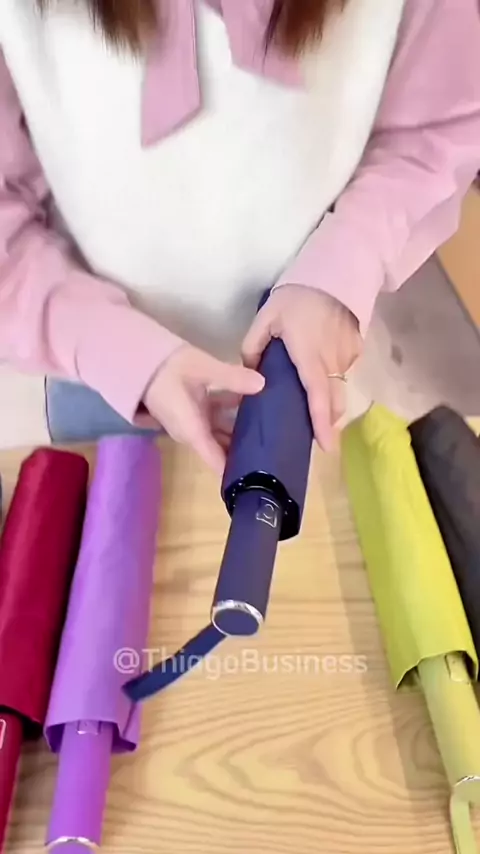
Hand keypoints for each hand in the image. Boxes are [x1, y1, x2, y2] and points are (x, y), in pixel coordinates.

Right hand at [144, 344, 263, 472]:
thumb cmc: (168, 368)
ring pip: (222, 433)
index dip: (235, 473)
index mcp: (193, 430)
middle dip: (246, 453)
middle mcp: (193, 432)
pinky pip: (217, 420)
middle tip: (275, 454)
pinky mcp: (194, 411)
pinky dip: (234, 417)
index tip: (258, 481)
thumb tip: (263, 384)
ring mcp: (193, 422)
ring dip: (241, 432)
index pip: (216, 461)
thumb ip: (232, 377)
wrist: (139, 360)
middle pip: (222, 450)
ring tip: (272, 430)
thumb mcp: (202, 369)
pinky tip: (255, 406)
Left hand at [242, 285, 361, 450]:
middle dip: (328, 422)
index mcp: (308, 355)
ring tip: (315, 410)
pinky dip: (333, 378)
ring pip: (340, 387)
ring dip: (329, 401)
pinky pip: (344, 371)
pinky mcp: (356, 348)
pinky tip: (321, 374)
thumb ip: (252, 347)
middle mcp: (332, 360)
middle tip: (317, 438)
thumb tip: (251, 372)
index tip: (325, 445)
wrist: (333, 274)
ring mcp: (348, 355)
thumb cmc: (295, 297)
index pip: (317, 395)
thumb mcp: (265, 319)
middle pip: (335, 401)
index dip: (321, 422)